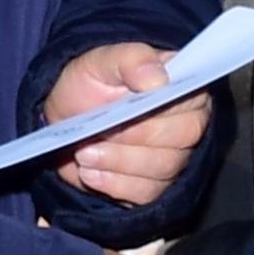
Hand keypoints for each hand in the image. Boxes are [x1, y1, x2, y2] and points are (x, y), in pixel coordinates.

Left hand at [43, 43, 212, 206]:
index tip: (125, 109)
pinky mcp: (155, 185)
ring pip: (162, 168)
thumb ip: (130, 60)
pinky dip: (115, 184)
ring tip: (84, 153)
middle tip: (96, 133)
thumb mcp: (100, 62)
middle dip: (134, 139)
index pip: (190, 100)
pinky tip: (90, 172)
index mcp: (181, 87)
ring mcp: (173, 157)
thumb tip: (158, 79)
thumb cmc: (88, 86)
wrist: (63, 121)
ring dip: (119, 162)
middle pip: (181, 140)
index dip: (159, 108)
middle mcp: (186, 123)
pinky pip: (147, 193)